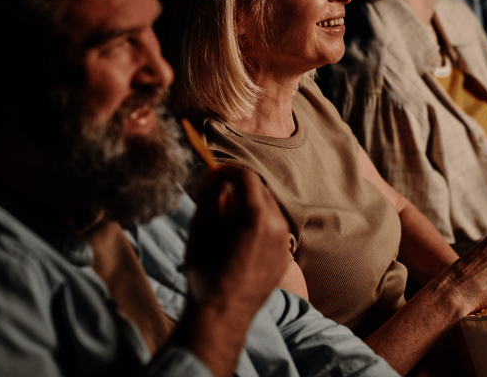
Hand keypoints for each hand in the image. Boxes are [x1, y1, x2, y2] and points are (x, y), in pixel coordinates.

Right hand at [185, 166, 290, 314]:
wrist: (222, 315)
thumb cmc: (206, 273)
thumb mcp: (200, 229)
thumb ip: (209, 195)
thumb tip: (213, 173)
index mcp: (257, 216)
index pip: (247, 177)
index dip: (228, 171)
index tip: (214, 173)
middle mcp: (278, 225)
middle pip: (260, 191)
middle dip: (239, 189)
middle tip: (216, 199)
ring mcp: (285, 242)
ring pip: (269, 208)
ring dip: (249, 206)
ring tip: (226, 224)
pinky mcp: (285, 255)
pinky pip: (274, 228)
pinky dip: (259, 224)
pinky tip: (239, 240)